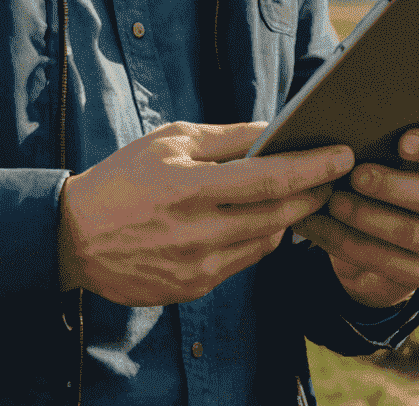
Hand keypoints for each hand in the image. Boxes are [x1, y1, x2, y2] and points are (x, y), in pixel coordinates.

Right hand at [58, 121, 354, 306]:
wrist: (76, 237)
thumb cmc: (124, 177)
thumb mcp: (168, 141)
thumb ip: (226, 138)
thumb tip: (275, 131)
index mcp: (190, 189)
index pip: (270, 180)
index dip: (313, 168)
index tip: (342, 154)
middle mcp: (199, 234)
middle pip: (279, 216)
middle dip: (314, 193)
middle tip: (336, 174)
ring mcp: (199, 267)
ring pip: (267, 241)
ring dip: (291, 218)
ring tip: (304, 194)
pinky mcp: (196, 288)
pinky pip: (244, 261)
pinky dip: (260, 237)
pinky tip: (263, 218)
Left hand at [290, 111, 418, 309]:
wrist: (372, 202)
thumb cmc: (381, 144)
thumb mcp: (387, 127)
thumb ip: (385, 116)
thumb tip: (353, 107)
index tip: (403, 142)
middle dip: (391, 186)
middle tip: (355, 174)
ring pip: (413, 233)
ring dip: (368, 217)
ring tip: (333, 200)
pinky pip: (388, 263)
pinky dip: (347, 242)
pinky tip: (316, 225)